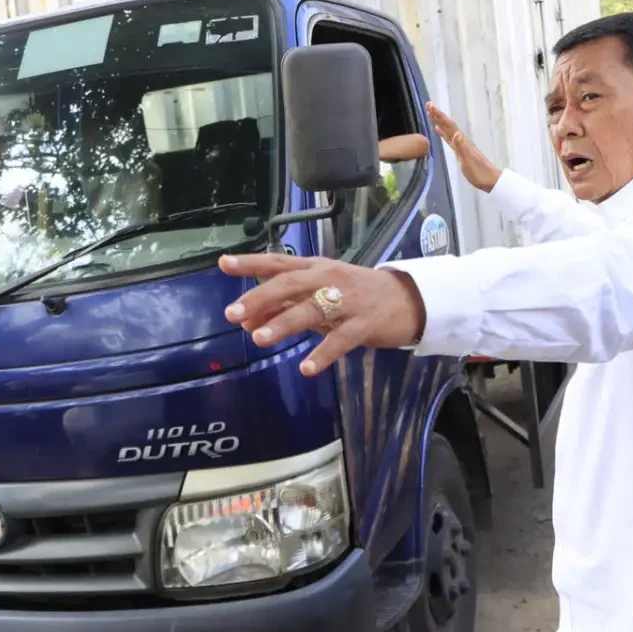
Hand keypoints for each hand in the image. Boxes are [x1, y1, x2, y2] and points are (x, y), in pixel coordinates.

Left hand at [220, 254, 426, 376]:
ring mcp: (349, 301)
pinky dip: (323, 354)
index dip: (251, 262)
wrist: (409, 299)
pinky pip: (341, 340)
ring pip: (312, 309)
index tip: (223, 263)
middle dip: (260, 298)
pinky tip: (306, 368)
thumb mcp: (321, 295)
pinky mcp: (365, 323)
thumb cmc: (358, 295)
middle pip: (290, 284)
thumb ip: (285, 306)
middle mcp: (329, 279)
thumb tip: (247, 321)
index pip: (279, 262)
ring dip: (284, 323)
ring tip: (259, 339)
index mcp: (317, 268)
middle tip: (233, 314)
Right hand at [426, 102, 500, 192]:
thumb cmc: (480, 173)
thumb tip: (456, 133)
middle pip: (448, 125)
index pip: (449, 126)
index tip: (430, 106)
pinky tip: (439, 130)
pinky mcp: (461, 152)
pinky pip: (449, 139)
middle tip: (428, 105)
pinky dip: (443, 132)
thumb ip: (462, 148)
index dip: (440, 116)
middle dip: (438, 115)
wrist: (491, 181)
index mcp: (463, 142)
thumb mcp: (469, 162)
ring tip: (431, 114)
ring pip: (448, 130)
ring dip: (440, 121)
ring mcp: (461, 146)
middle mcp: (462, 141)